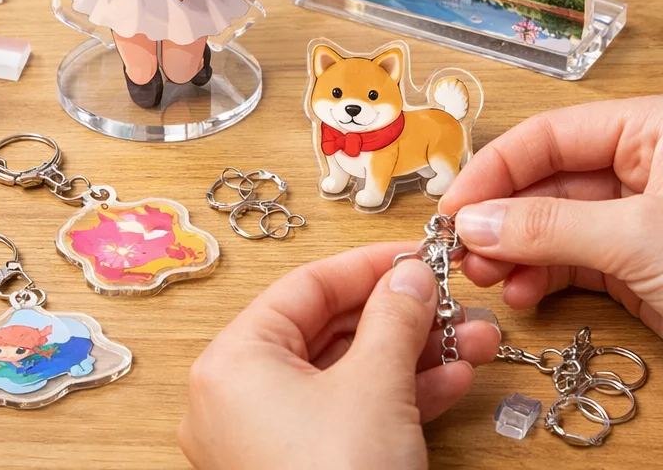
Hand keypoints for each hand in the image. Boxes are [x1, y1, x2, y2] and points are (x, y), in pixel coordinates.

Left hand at [179, 243, 499, 469]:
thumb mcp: (375, 387)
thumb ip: (394, 318)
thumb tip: (410, 276)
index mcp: (233, 360)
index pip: (304, 287)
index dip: (365, 266)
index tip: (414, 255)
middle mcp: (239, 395)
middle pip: (327, 331)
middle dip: (400, 317)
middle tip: (452, 302)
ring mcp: (267, 438)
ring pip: (346, 376)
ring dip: (411, 357)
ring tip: (471, 341)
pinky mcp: (300, 469)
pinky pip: (348, 416)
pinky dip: (396, 398)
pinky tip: (451, 381)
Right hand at [440, 95, 662, 335]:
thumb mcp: (640, 239)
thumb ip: (548, 226)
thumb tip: (474, 221)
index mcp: (650, 133)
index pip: (549, 136)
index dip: (495, 170)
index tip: (454, 204)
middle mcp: (640, 168)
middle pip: (546, 181)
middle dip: (500, 217)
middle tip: (459, 247)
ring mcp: (637, 218)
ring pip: (554, 224)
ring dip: (513, 251)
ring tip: (484, 276)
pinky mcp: (638, 264)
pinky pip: (574, 259)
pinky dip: (541, 276)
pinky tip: (519, 291)